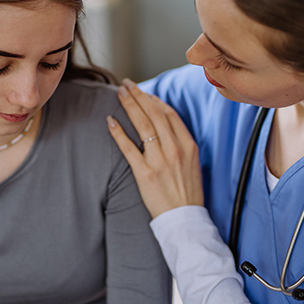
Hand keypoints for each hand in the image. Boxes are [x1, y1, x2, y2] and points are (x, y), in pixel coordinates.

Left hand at [107, 79, 203, 218]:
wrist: (185, 220)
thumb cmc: (188, 193)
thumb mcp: (193, 163)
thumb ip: (181, 143)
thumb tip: (165, 126)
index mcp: (188, 145)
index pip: (169, 114)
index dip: (154, 100)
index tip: (144, 93)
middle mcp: (174, 149)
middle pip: (154, 113)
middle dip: (139, 95)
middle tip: (126, 83)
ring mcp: (159, 161)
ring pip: (142, 125)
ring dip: (129, 105)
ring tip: (119, 93)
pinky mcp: (144, 173)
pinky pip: (128, 148)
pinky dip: (118, 132)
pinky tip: (110, 120)